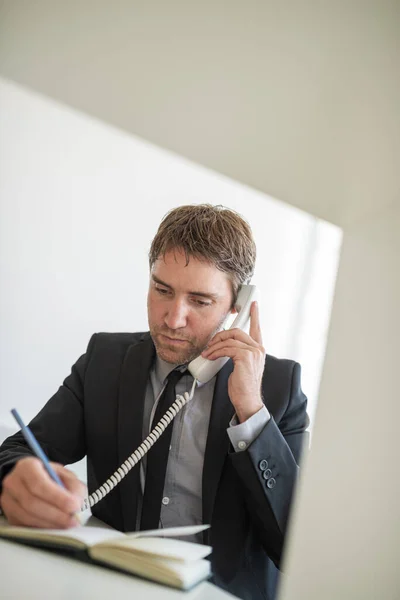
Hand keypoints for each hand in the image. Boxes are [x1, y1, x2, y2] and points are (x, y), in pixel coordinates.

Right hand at [0, 457, 85, 527]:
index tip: (74, 505)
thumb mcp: (64, 474)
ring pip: (27, 517)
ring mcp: (8, 500)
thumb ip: (73, 485)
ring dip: (50, 524)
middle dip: (55, 514)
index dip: (57, 497)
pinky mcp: (9, 515)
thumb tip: (76, 502)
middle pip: (31, 502)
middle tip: (72, 519)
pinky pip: (24, 526)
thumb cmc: (47, 476)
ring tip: (67, 524)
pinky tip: (55, 527)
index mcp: (27, 467)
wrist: (30, 480)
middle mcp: (14, 482)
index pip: (39, 483)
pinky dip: (42, 528)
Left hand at [201, 301, 265, 422]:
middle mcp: (258, 349)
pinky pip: (226, 348)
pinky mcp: (245, 357)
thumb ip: (236, 353)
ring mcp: (253, 352)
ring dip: (214, 346)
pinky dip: (215, 351)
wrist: (247, 401)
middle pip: (237, 331)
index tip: (253, 305)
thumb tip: (221, 347)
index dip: (254, 315)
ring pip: (229, 339)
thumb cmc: (243, 386)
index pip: (257, 329)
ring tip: (207, 353)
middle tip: (210, 343)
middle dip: (220, 335)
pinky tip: (210, 356)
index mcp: (258, 350)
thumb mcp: (239, 366)